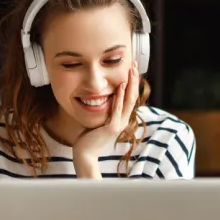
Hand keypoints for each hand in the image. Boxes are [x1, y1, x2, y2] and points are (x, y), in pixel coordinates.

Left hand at [73, 61, 139, 177]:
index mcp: (120, 119)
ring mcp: (118, 125)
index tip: (132, 71)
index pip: (129, 99)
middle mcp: (122, 121)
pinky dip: (120, 97)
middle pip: (133, 97)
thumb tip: (99, 101)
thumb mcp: (96, 121)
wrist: (84, 154)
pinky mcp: (111, 128)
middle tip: (135, 65)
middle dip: (134, 80)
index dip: (132, 84)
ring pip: (129, 101)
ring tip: (131, 71)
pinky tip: (121, 86)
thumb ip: (102, 112)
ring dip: (130, 84)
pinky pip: (117, 109)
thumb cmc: (87, 139)